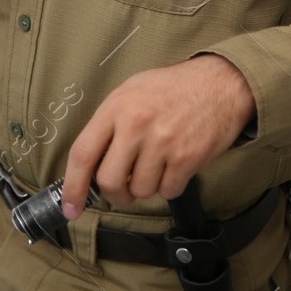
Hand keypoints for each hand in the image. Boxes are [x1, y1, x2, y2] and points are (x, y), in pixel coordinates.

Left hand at [60, 54, 253, 217]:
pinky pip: (167, 191)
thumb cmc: (173, 88)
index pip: (82, 153)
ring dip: (145, 187)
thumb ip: (109, 124)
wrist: (221, 83)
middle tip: (122, 189)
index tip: (69, 208)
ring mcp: (162, 143)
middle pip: (108, 182)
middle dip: (114, 194)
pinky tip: (175, 166)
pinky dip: (169, 186)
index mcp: (116, 107)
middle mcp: (136, 125)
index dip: (72, 187)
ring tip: (156, 165)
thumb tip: (90, 164)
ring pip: (139, 191)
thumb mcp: (132, 91)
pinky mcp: (186, 158)